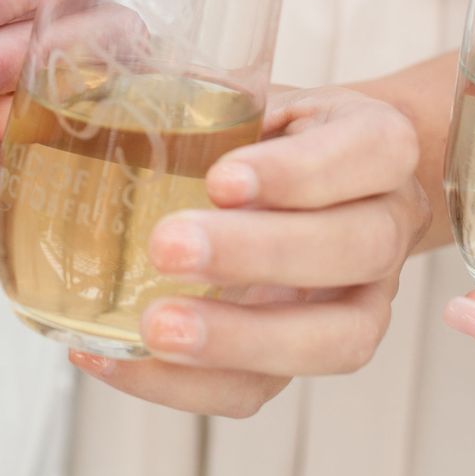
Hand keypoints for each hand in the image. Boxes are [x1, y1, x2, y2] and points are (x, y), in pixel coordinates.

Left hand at [71, 88, 427, 416]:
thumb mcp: (252, 94)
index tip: (222, 179)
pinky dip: (188, 385)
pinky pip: (265, 388)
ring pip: (334, 338)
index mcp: (378, 144)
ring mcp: (364, 298)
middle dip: (259, 255)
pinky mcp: (310, 353)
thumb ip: (197, 95)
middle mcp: (387, 223)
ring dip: (240, 340)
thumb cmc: (272, 133)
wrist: (315, 176)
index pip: (368, 153)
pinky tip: (116, 357)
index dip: (298, 173)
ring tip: (155, 328)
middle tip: (169, 248)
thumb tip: (87, 88)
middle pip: (354, 249)